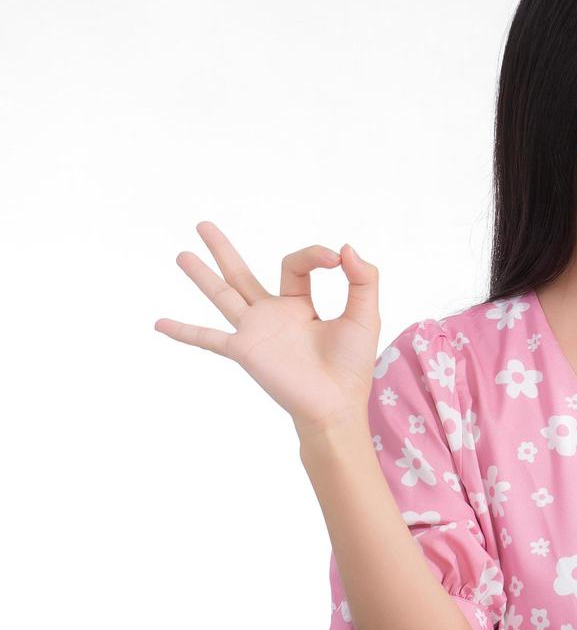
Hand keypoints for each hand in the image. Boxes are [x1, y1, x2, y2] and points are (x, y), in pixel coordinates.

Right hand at [154, 222, 382, 433]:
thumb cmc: (352, 365)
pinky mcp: (244, 350)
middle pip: (242, 274)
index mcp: (301, 304)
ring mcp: (255, 332)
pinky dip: (183, 331)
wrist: (336, 404)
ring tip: (182, 255)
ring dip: (201, 275)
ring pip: (222, 295)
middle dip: (223, 250)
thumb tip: (346, 247)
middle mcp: (273, 315)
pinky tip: (158, 323)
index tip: (336, 258)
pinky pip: (208, 338)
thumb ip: (363, 279)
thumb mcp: (365, 315)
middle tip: (203, 225)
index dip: (315, 254)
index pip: (296, 264)